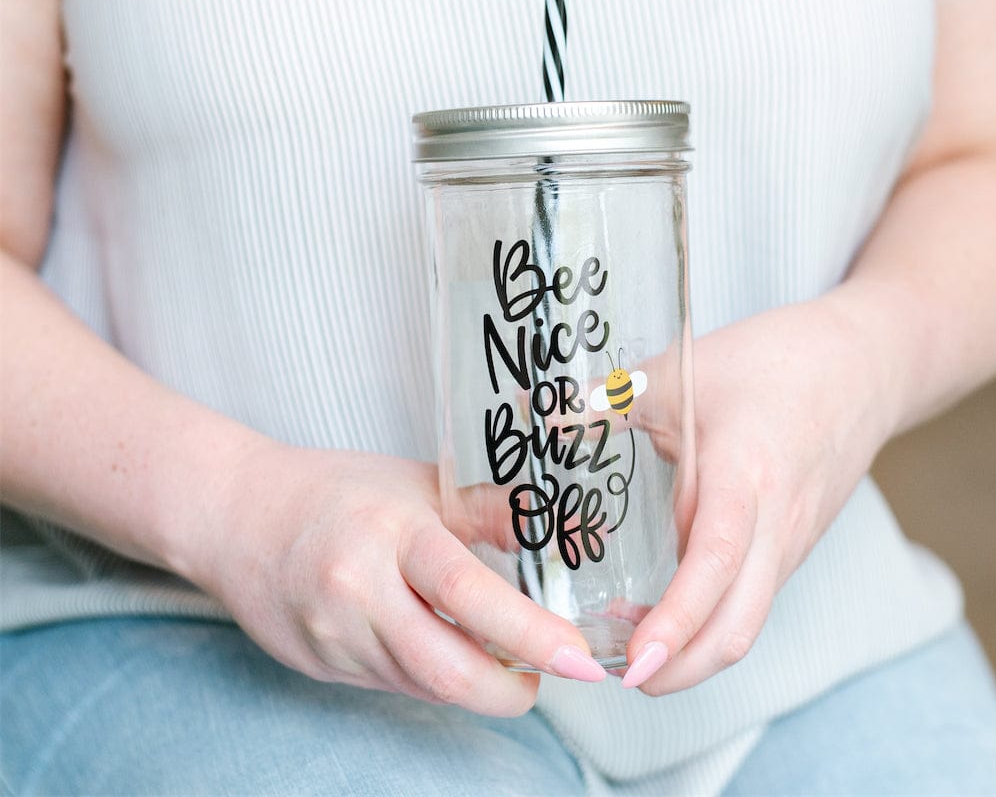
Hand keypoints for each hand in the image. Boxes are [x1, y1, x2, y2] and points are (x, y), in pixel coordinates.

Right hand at [188, 441, 606, 715]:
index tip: (578, 656)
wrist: (240, 517)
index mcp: (389, 532)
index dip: (529, 633)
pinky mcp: (321, 667)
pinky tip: (444, 646)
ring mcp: (333, 637)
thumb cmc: (336, 490)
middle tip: (551, 675)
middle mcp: (356, 591)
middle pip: (444, 668)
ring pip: (423, 684)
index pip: (466, 591)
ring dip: (474, 681)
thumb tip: (568, 529)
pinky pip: (394, 685)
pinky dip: (433, 675)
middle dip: (510, 690)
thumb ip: (490, 511)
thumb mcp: (418, 482)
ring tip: (505, 654)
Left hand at [621, 291, 891, 692]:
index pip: (714, 565)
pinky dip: (713, 618)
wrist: (861, 364)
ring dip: (694, 647)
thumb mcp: (681, 371)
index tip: (634, 659)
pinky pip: (754, 596)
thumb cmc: (774, 361)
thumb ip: (608, 399)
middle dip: (681, 669)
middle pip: (738, 626)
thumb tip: (534, 410)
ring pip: (747, 618)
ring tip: (629, 641)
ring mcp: (790, 540)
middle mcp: (776, 524)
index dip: (676, 620)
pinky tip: (668, 603)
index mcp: (746, 477)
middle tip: (619, 675)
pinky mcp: (792, 543)